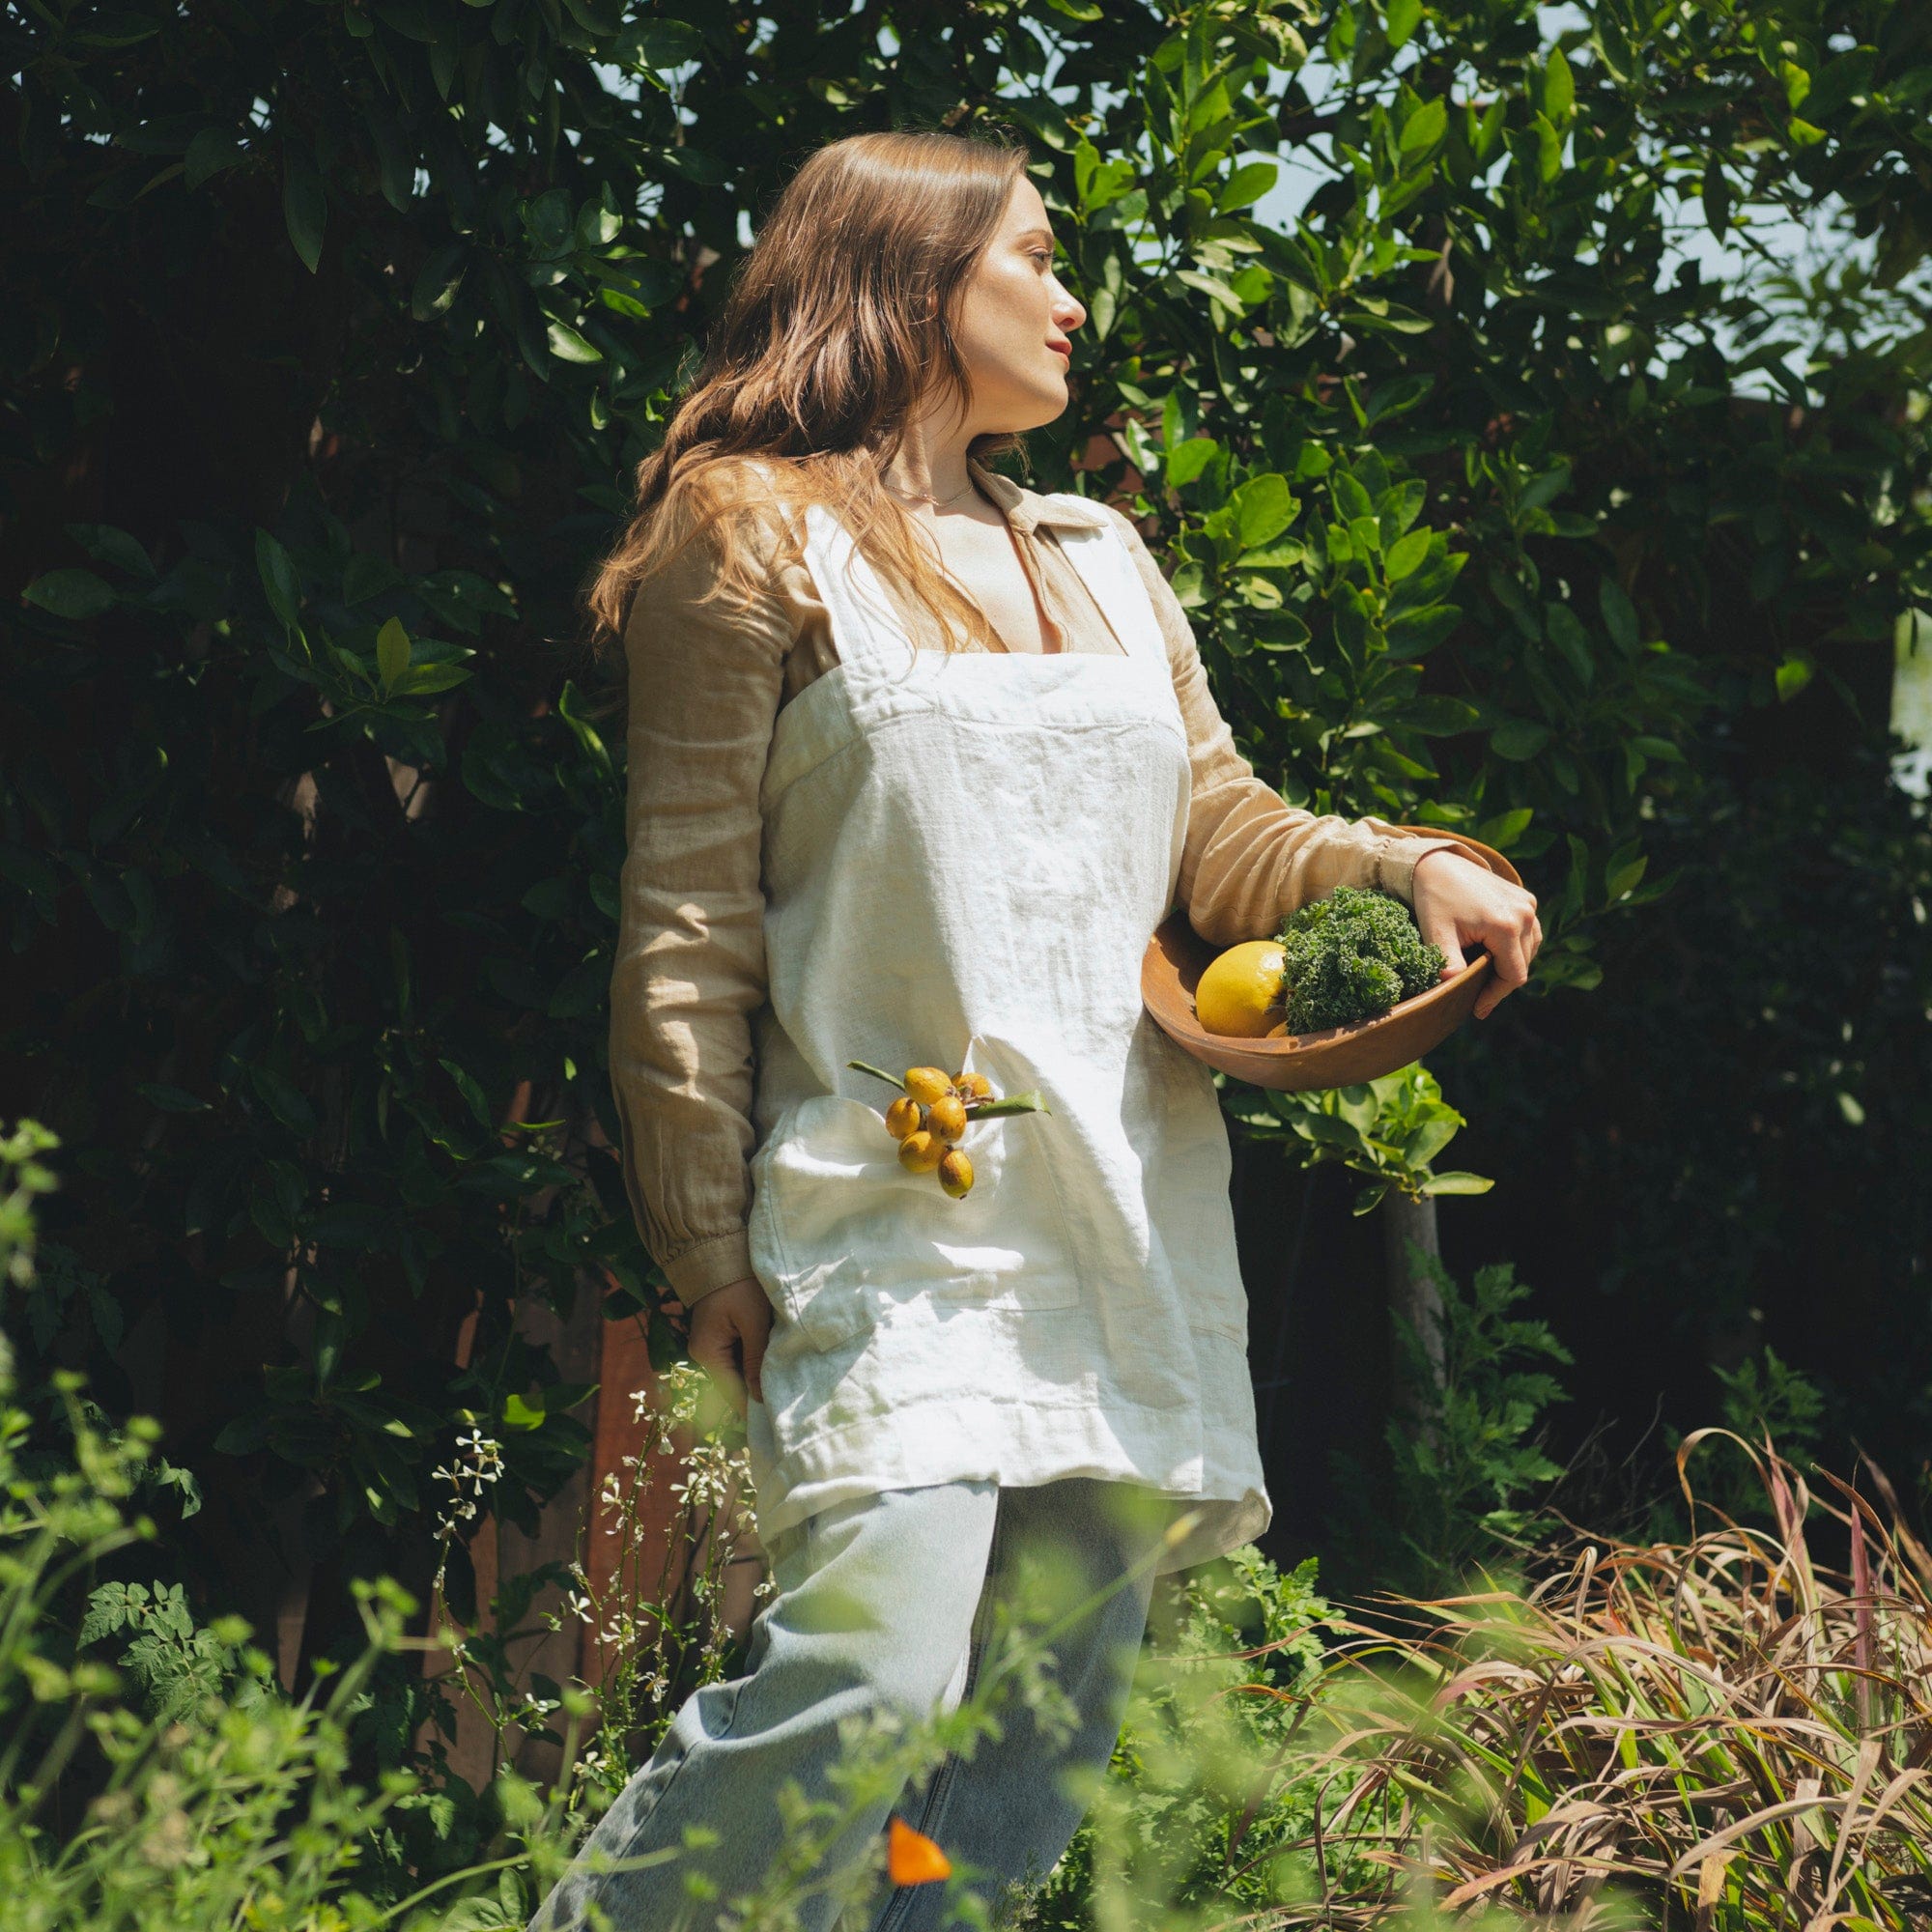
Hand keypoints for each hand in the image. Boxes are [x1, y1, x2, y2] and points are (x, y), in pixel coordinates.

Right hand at [685, 1276, 772, 1417]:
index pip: (732, 1392)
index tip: (772, 1424)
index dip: (751, 1409)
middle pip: (732, 1385)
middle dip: (754, 1394)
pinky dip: (750, 1362)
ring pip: (734, 1372)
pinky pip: (734, 1358)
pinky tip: (768, 1366)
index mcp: (707, 1353)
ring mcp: (708, 1345)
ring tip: (779, 1389)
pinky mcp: (716, 1336)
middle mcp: (703, 1354)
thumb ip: (756, 1360)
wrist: (719, 1254)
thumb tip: (760, 1396)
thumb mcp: (753, 1322)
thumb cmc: (738, 1285)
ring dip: (753, 1377)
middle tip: (782, 1408)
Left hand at [1410, 845, 1541, 1019]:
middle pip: (1522, 965)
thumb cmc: (1434, 899)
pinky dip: (1516, 947)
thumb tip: (1449, 990)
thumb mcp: (1437, 933)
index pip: (1512, 975)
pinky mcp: (1526, 898)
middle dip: (1500, 983)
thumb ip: (1448, 963)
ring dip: (1510, 965)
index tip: (1477, 1010)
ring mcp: (1528, 904)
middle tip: (1477, 998)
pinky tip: (1495, 954)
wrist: (1438, 863)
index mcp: (1506, 925)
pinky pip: (1529, 932)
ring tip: (1485, 977)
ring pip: (1529, 950)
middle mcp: (1524, 913)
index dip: (1495, 996)